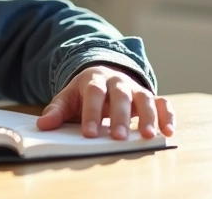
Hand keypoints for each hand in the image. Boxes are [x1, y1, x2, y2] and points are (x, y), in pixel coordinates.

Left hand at [35, 65, 174, 139]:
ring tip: (146, 136)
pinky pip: (162, 103)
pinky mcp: (150, 97)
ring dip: (147, 117)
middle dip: (120, 116)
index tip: (89, 133)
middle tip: (117, 137)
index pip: (94, 94)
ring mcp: (135, 88)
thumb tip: (43, 125)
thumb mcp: (68, 98)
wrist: (104, 75)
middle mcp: (117, 81)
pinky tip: (168, 131)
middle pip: (120, 95)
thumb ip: (57, 111)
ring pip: (144, 98)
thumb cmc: (84, 92)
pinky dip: (167, 116)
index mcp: (94, 80)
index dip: (92, 113)